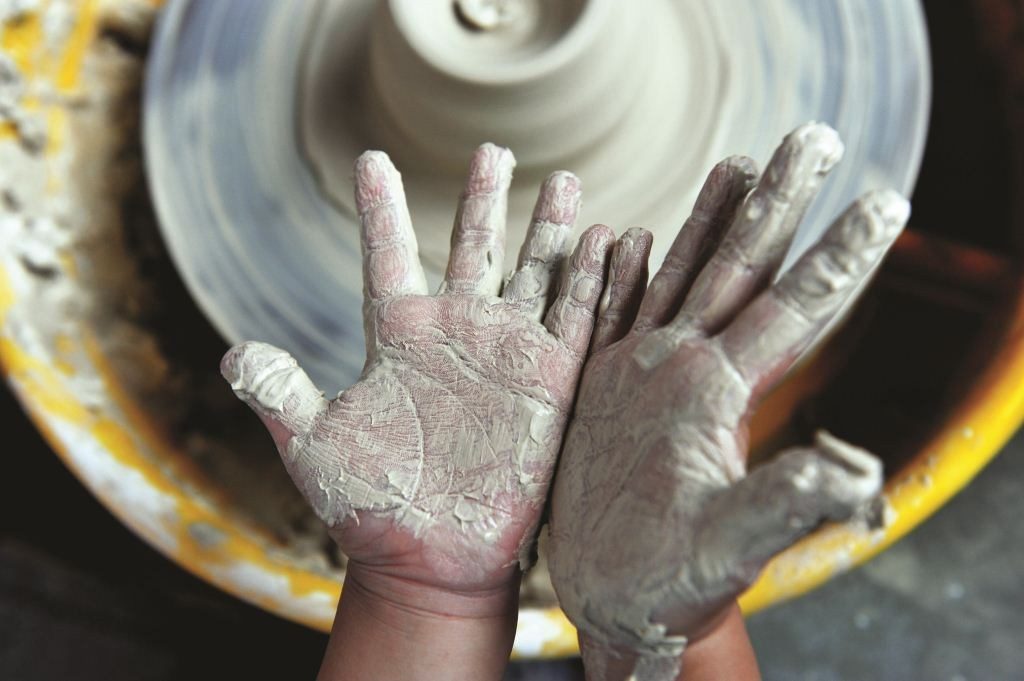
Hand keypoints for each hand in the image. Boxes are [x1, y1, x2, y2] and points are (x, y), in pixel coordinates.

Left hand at [221, 144, 613, 597]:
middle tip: (492, 148)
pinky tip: (605, 236)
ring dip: (548, 227)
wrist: (429, 559)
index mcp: (398, 338)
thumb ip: (280, 394)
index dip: (382, 209)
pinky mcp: (550, 385)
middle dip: (483, 198)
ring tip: (561, 178)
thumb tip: (231, 354)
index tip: (372, 160)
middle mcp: (456, 335)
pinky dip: (592, 279)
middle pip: (474, 248)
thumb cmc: (369, 507)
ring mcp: (506, 356)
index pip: (390, 255)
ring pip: (533, 274)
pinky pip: (575, 320)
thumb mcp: (313, 447)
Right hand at [548, 123, 909, 679]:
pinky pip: (606, 315)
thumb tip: (858, 480)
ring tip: (738, 163)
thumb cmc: (673, 582)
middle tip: (811, 136)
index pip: (791, 308)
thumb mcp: (729, 545)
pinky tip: (621, 235)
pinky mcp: (599, 390)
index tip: (886, 200)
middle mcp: (688, 368)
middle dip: (776, 202)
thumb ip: (783, 506)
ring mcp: (643, 374)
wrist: (615, 599)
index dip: (840, 255)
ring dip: (709, 220)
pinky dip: (614, 272)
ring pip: (681, 277)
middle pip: (740, 267)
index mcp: (719, 390)